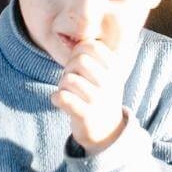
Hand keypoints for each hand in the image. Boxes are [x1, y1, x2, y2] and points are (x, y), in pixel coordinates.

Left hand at [51, 40, 126, 154]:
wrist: (107, 132)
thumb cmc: (100, 95)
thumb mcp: (105, 73)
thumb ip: (92, 55)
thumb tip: (71, 39)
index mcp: (115, 68)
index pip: (90, 45)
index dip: (77, 52)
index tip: (78, 65)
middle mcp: (110, 83)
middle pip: (78, 60)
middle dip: (68, 68)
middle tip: (71, 80)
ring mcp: (99, 100)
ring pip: (68, 79)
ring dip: (62, 85)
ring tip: (68, 93)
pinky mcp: (86, 116)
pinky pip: (63, 98)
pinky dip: (56, 98)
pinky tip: (61, 102)